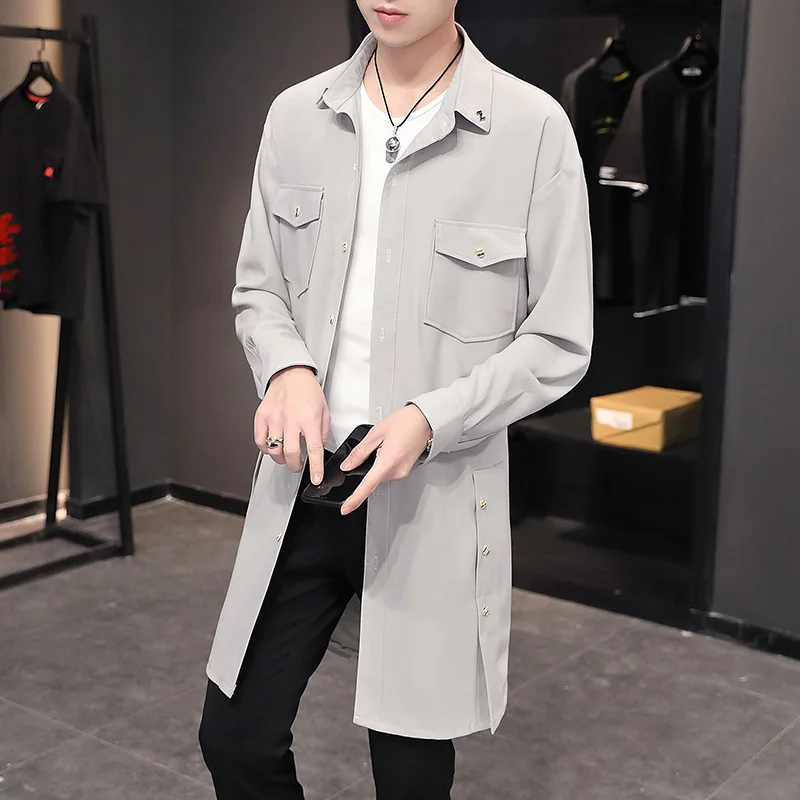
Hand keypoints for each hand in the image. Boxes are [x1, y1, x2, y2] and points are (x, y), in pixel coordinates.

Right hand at [255, 366, 329, 483]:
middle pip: (291, 453)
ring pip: (274, 450)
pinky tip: (272, 446)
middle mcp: (291, 419)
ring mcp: (274, 418)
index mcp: (310, 419)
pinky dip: (266, 449)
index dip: (315, 468)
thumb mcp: (324, 411)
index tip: (316, 478)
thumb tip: (319, 450)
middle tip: (297, 466)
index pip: (314, 449)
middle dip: (295, 466)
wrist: (291, 373)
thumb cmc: (308, 390)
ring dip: (281, 459)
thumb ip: (322, 433)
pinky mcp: (262, 416)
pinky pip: (260, 441)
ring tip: (286, 456)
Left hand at [339, 405, 431, 514]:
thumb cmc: (406, 422)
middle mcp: (397, 471)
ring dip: (377, 464)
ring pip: (380, 475)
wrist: (426, 420)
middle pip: (373, 478)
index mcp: (388, 461)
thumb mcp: (376, 433)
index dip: (355, 499)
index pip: (368, 485)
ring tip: (385, 443)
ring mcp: (403, 471)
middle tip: (374, 446)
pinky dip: (384, 463)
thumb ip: (360, 452)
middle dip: (367, 467)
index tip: (346, 509)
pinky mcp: (406, 470)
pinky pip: (389, 471)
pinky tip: (390, 448)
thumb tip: (347, 465)